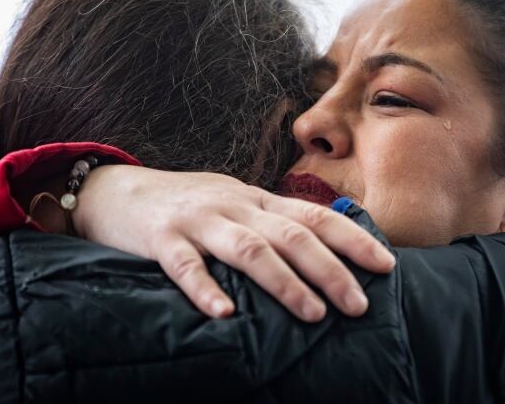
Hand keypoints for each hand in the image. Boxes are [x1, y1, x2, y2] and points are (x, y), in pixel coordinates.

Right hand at [72, 165, 395, 321]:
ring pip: (249, 249)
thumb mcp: (236, 204)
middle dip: (331, 270)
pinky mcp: (161, 239)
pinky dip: (206, 290)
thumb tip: (322, 249)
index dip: (353, 239)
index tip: (386, 265)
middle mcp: (235, 207)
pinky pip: (186, 266)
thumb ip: (272, 222)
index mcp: (256, 200)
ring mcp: (198, 221)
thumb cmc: (188, 203)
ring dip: (285, 282)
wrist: (117, 189)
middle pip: (291, 235)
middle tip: (359, 304)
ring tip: (313, 314)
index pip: (315, 216)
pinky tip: (225, 315)